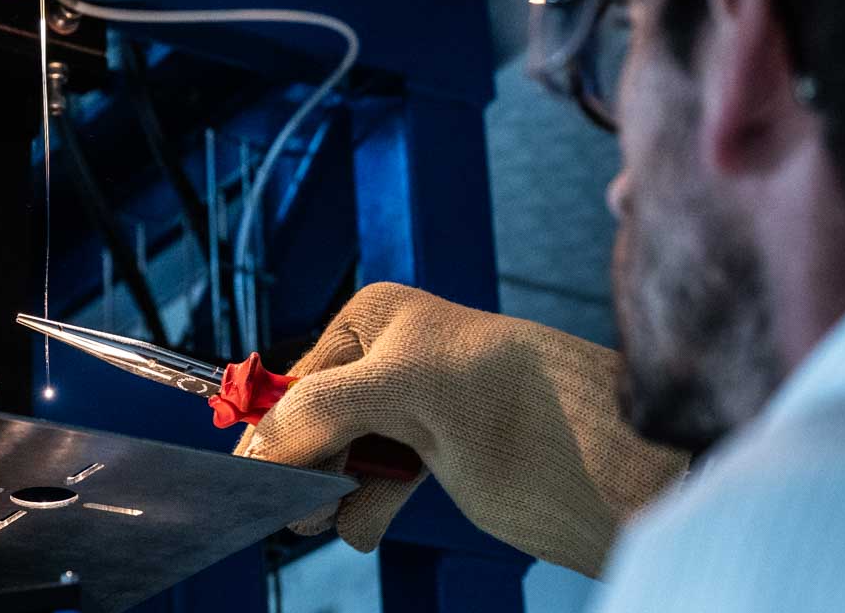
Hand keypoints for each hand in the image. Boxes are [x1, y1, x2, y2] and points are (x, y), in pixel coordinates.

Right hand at [235, 282, 687, 575]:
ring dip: (329, 494)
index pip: (294, 380)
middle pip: (310, 424)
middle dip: (302, 465)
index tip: (254, 479)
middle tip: (300, 504)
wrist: (592, 447)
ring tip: (333, 511)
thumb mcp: (398, 387)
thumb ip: (316, 411)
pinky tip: (367, 522)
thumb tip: (252, 454)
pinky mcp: (427, 460)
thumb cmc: (502, 391)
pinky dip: (361, 511)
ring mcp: (406, 413)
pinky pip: (369, 491)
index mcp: (374, 321)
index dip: (273, 429)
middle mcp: (386, 363)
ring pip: (335, 463)